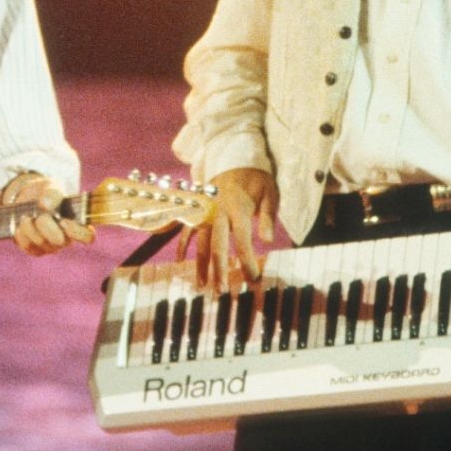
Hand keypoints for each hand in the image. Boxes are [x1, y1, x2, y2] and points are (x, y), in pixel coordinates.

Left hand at [6, 174, 92, 256]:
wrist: (28, 199)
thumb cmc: (46, 195)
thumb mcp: (52, 188)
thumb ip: (52, 194)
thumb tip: (45, 205)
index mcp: (78, 224)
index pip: (87, 236)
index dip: (77, 232)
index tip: (64, 220)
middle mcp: (66, 238)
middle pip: (60, 241)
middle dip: (46, 226)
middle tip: (40, 215)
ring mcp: (50, 246)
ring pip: (41, 242)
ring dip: (30, 226)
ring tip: (26, 215)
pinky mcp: (35, 250)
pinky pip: (27, 245)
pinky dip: (21, 232)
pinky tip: (22, 223)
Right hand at [179, 167, 275, 289]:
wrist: (237, 159)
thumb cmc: (257, 180)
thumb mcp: (270, 193)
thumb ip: (267, 217)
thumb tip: (267, 240)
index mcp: (238, 207)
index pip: (242, 239)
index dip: (247, 261)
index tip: (253, 279)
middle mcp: (218, 211)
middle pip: (217, 245)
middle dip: (219, 270)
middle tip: (222, 291)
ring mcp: (206, 211)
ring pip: (201, 242)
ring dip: (201, 264)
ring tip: (203, 285)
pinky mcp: (199, 211)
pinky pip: (188, 230)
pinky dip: (183, 245)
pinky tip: (180, 262)